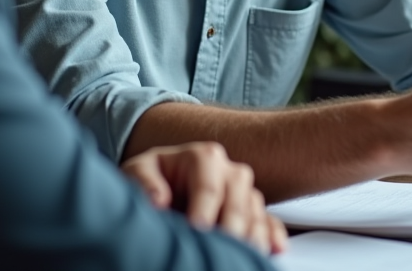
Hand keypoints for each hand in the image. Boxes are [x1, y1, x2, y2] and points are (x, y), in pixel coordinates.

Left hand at [120, 141, 286, 254]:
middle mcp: (228, 171)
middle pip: (238, 200)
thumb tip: (157, 199)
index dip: (204, 210)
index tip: (197, 230)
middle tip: (222, 249)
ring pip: (255, 212)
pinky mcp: (251, 210)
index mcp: (203, 157)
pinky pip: (268, 221)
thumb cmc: (151, 178)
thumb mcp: (137, 171)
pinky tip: (273, 249)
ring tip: (243, 255)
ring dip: (252, 235)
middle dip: (231, 227)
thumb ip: (144, 181)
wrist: (162, 185)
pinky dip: (272, 235)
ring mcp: (243, 191)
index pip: (209, 187)